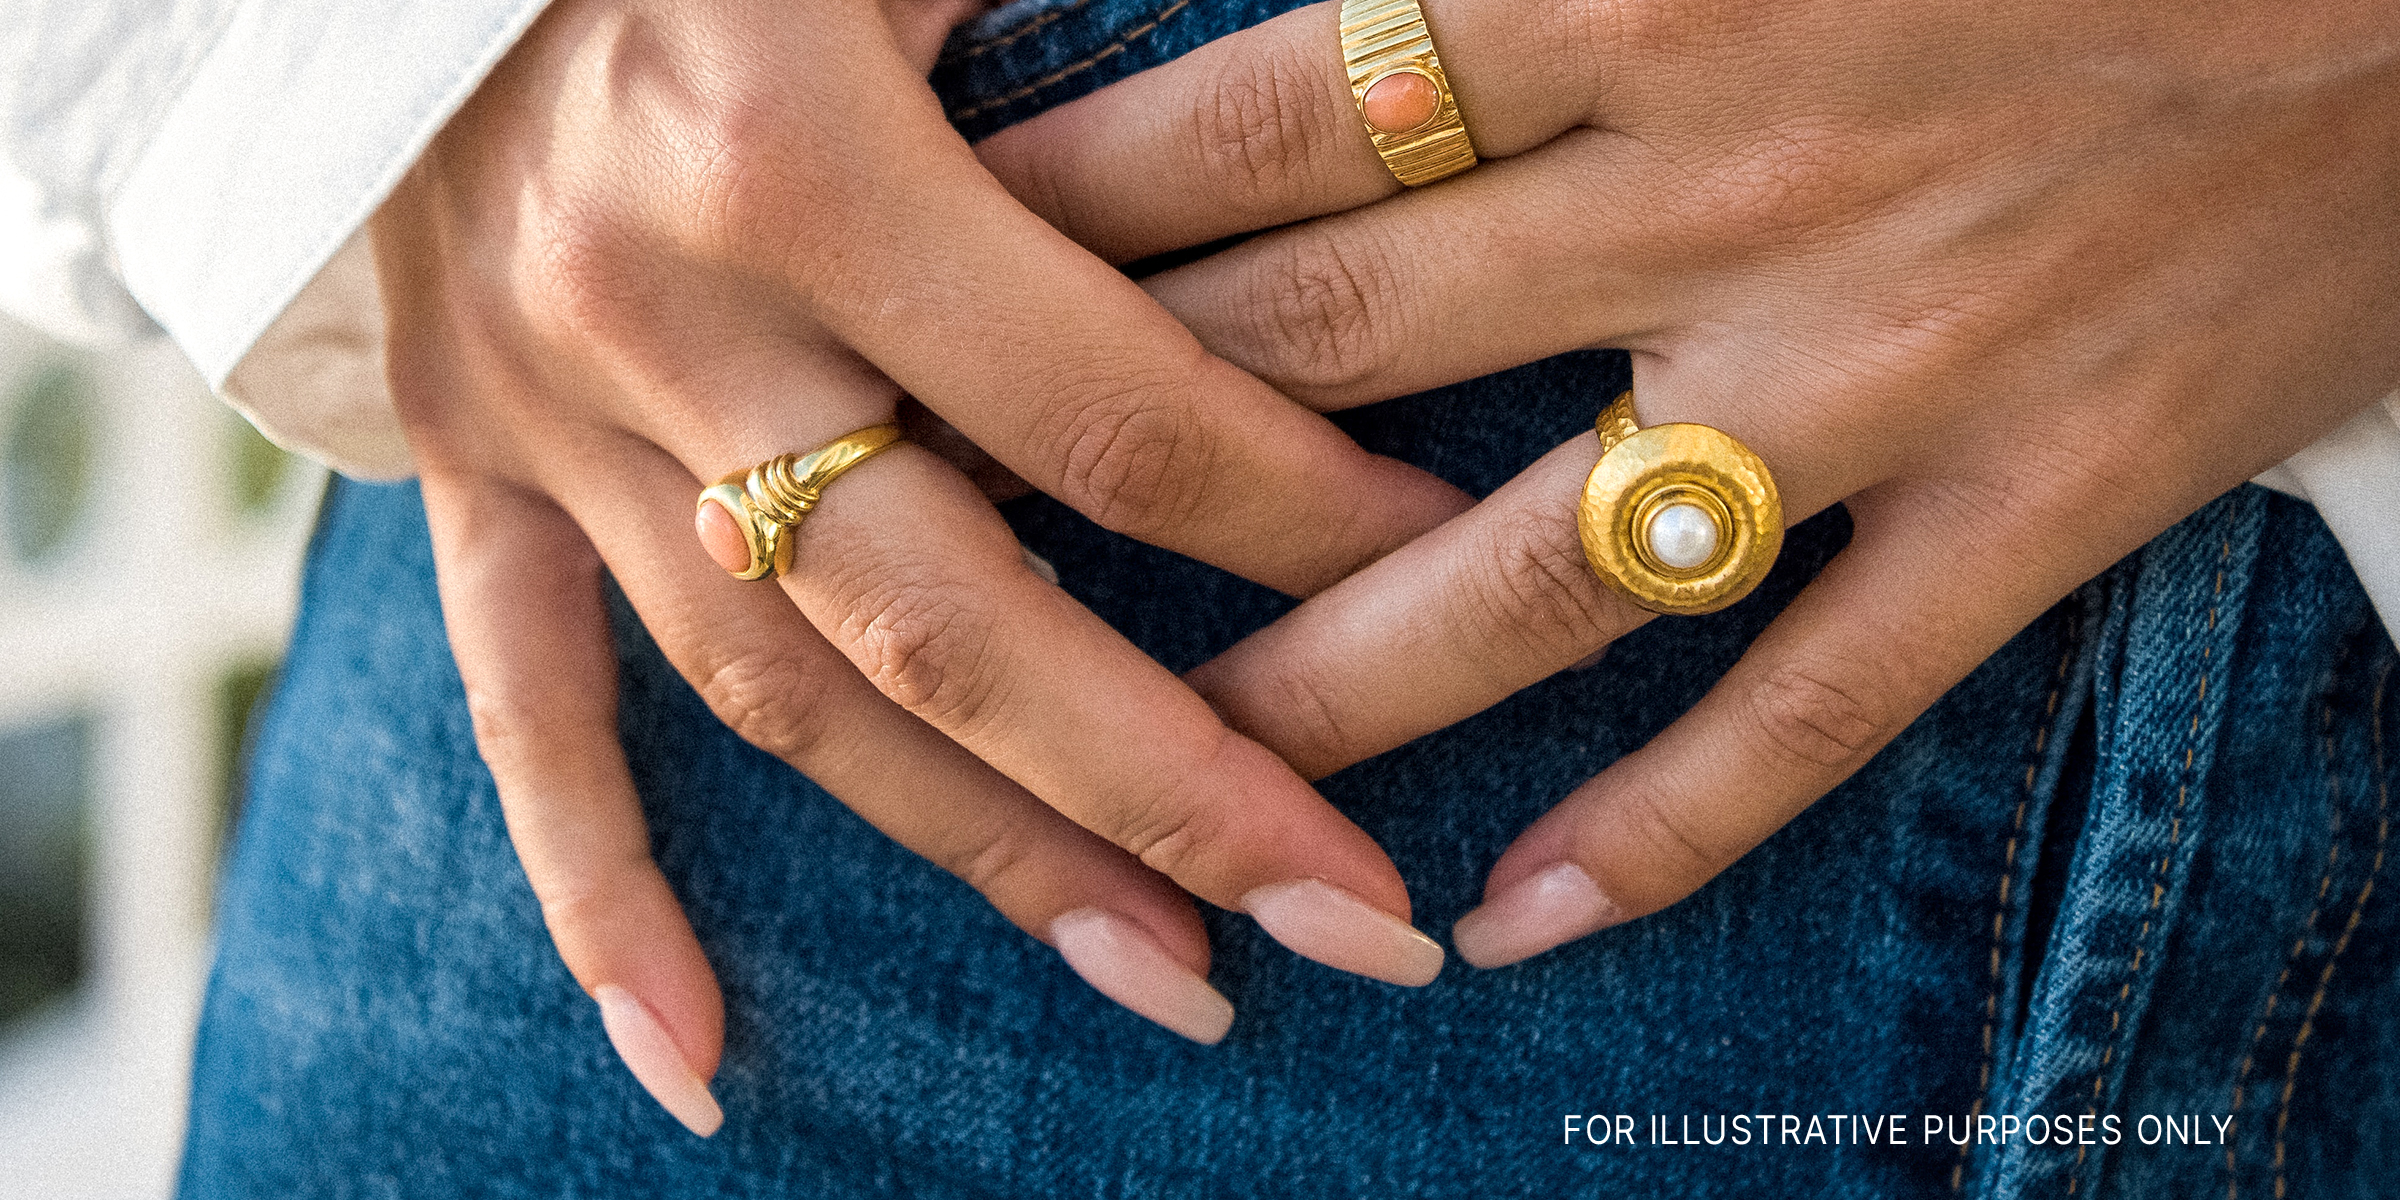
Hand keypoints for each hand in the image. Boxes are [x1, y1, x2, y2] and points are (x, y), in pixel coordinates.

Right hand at [375, 0, 1473, 1130]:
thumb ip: (1101, 64)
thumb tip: (1342, 174)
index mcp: (794, 156)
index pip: (1109, 408)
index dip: (1300, 512)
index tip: (1442, 562)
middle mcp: (661, 315)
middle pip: (953, 617)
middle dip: (1172, 786)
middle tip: (1356, 921)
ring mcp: (546, 413)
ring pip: (785, 696)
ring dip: (984, 852)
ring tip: (1168, 976)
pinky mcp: (467, 465)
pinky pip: (523, 709)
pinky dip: (601, 894)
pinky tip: (694, 1053)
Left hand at [979, 0, 2399, 963]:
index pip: (1260, 123)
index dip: (1069, 213)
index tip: (945, 269)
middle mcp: (1724, 181)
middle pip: (1333, 352)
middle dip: (1122, 453)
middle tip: (971, 536)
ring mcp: (1882, 364)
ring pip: (1525, 574)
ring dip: (1325, 690)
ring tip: (1177, 777)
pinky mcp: (2042, 493)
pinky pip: (1816, 702)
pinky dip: (1668, 827)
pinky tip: (1522, 921)